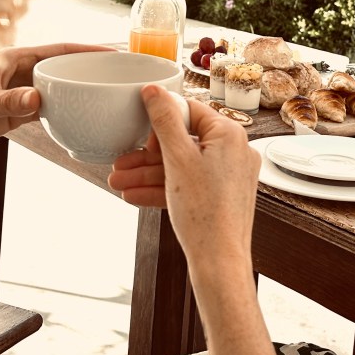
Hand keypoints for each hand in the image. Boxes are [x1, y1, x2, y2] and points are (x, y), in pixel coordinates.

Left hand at [0, 43, 112, 159]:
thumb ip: (8, 101)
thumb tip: (37, 99)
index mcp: (9, 59)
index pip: (55, 50)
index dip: (84, 49)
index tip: (110, 52)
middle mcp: (14, 73)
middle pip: (59, 67)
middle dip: (85, 69)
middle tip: (113, 75)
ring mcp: (14, 93)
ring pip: (53, 89)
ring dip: (74, 91)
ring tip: (101, 94)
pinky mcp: (10, 114)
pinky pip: (42, 110)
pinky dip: (59, 112)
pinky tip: (75, 117)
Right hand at [108, 85, 261, 269]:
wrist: (218, 262)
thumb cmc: (204, 214)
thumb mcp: (177, 159)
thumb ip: (164, 121)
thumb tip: (154, 91)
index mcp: (230, 135)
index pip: (190, 111)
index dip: (160, 122)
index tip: (138, 129)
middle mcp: (235, 152)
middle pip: (183, 141)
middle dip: (146, 155)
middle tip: (121, 162)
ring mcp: (230, 176)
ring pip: (182, 166)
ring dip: (148, 174)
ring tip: (119, 182)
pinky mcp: (223, 196)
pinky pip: (189, 184)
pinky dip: (164, 188)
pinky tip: (135, 194)